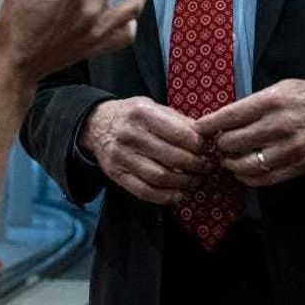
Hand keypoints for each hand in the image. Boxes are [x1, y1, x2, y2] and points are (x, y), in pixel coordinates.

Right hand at [79, 97, 209, 204]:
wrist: (96, 124)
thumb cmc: (132, 115)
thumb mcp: (153, 106)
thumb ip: (177, 120)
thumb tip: (205, 135)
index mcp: (143, 113)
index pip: (179, 133)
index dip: (198, 145)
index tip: (207, 148)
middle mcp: (130, 135)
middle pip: (172, 158)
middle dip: (195, 165)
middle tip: (206, 167)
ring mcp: (121, 156)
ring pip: (160, 177)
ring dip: (184, 183)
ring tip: (195, 180)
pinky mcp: (116, 174)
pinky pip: (144, 192)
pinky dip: (165, 197)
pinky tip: (178, 194)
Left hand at [194, 78, 304, 186]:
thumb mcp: (282, 87)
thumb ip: (255, 103)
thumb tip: (225, 119)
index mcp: (273, 100)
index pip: (230, 116)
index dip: (209, 125)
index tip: (198, 130)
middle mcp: (281, 123)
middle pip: (234, 142)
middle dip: (219, 147)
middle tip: (216, 146)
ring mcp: (292, 146)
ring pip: (248, 165)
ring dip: (232, 165)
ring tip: (228, 161)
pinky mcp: (302, 164)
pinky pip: (267, 178)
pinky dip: (250, 179)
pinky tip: (244, 173)